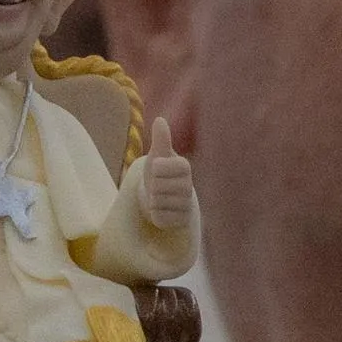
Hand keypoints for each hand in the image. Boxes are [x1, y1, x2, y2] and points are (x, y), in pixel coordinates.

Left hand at [132, 114, 195, 234]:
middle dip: (152, 187)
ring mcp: (187, 204)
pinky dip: (156, 215)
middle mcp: (189, 186)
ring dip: (153, 201)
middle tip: (158, 185)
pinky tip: (162, 210)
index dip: (153, 169)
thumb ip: (160, 139)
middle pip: (157, 187)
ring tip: (160, 197)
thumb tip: (160, 120)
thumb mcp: (158, 155)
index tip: (158, 169)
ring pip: (158, 203)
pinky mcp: (182, 220)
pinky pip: (160, 218)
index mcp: (185, 167)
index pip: (159, 167)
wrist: (161, 195)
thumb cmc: (159, 172)